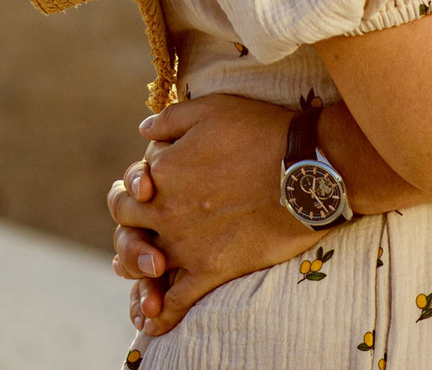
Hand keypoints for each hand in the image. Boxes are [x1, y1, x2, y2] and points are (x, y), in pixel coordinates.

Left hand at [106, 95, 318, 335]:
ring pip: (142, 265)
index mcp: (161, 172)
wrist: (304, 170)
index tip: (151, 190)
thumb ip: (170, 120)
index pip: (129, 186)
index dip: (136, 188)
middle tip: (142, 231)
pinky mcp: (211, 270)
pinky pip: (177, 300)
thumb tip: (142, 132)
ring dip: (136, 269)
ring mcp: (186, 243)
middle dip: (130, 226)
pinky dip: (160, 314)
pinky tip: (152, 322)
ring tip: (143, 271)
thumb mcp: (210, 109)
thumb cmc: (260, 132)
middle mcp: (165, 209)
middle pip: (127, 225)